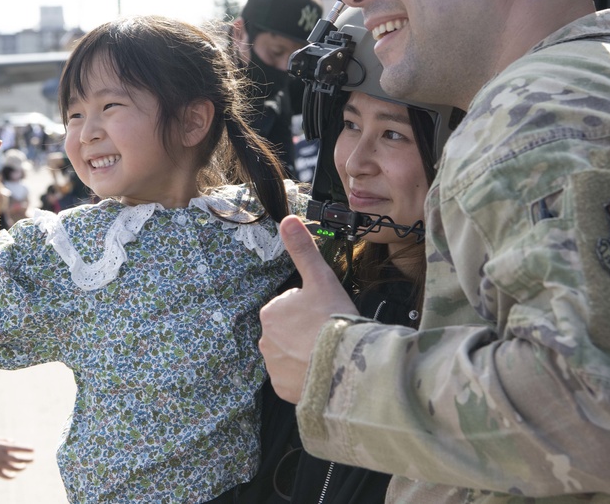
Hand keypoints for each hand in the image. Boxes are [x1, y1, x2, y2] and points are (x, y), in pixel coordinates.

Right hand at [0, 438, 33, 478]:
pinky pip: (4, 476)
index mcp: (2, 446)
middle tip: (32, 459)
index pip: (18, 448)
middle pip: (18, 459)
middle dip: (27, 460)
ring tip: (24, 466)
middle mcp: (1, 455)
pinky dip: (11, 476)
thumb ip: (5, 440)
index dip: (27, 449)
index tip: (33, 450)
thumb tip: (14, 443)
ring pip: (13, 468)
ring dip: (21, 468)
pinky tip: (14, 474)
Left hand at [259, 216, 357, 403]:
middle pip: (290, 330)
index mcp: (270, 312)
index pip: (292, 305)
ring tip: (328, 353)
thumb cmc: (333, 319)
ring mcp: (273, 368)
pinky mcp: (282, 390)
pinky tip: (323, 370)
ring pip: (292, 354)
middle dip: (307, 331)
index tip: (326, 314)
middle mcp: (265, 341)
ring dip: (307, 353)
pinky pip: (294, 378)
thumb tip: (288, 220)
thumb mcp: (320, 278)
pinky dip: (307, 375)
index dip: (313, 308)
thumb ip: (302, 250)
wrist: (344, 366)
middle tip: (329, 333)